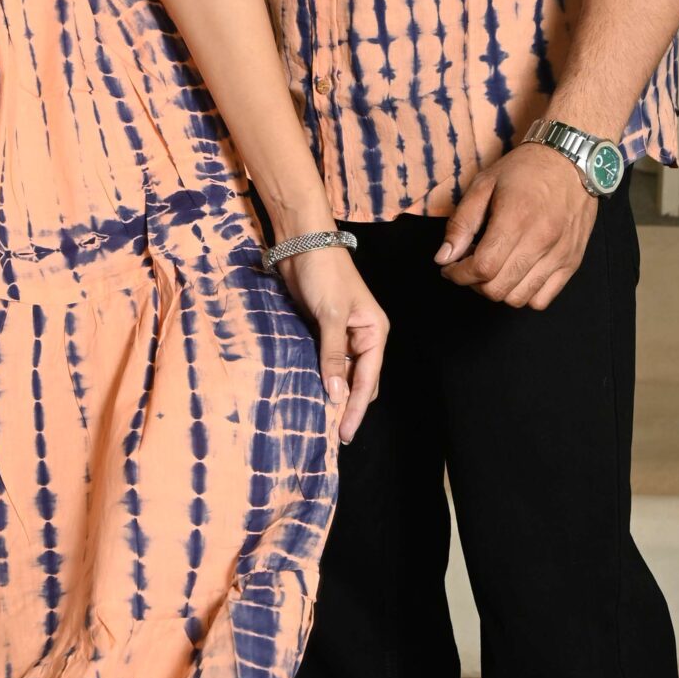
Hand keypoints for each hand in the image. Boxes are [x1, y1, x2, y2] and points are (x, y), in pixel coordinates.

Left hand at [278, 245, 386, 443]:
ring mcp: (343, 334)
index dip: (355, 407)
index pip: (368, 379)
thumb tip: (335, 394)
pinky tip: (313, 392)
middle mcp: (363, 336)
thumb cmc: (324, 273)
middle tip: (332, 434)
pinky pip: (327, 361)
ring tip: (322, 421)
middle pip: (359, 380)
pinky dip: (322, 377)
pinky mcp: (324, 330)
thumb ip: (333, 355)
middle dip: (347, 405)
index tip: (344, 432)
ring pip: (343, 373)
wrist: (303, 243)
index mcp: (375, 332)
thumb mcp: (330, 315)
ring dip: (334, 393)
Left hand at [435, 143, 597, 308]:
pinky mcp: (571, 262)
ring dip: (497, 290)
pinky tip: (515, 275)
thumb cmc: (524, 170)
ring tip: (493, 268)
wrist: (571, 160)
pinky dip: (523, 295)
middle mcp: (541, 241)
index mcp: (516, 219)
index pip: (482, 268)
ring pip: (518, 298)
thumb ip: (461, 223)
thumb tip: (444, 257)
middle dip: (474, 283)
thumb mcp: (483, 185)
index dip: (459, 274)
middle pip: (498, 288)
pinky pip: (542, 299)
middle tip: (470, 265)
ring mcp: (560, 255)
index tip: (450, 267)